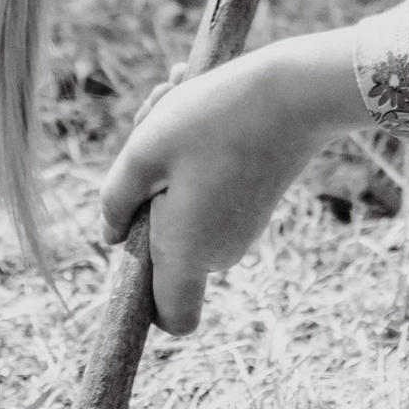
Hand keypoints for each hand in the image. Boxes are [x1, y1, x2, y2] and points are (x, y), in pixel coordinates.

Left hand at [99, 28, 359, 333]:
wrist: (297, 91)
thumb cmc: (212, 119)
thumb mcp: (144, 151)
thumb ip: (115, 201)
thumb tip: (111, 236)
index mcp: (187, 253)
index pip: (170, 318)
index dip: (145, 302)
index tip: (132, 242)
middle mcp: (218, 249)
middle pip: (163, 243)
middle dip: (145, 192)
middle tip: (146, 133)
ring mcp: (241, 225)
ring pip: (181, 203)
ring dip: (165, 158)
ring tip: (172, 101)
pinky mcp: (254, 199)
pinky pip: (206, 185)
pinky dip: (194, 150)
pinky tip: (193, 95)